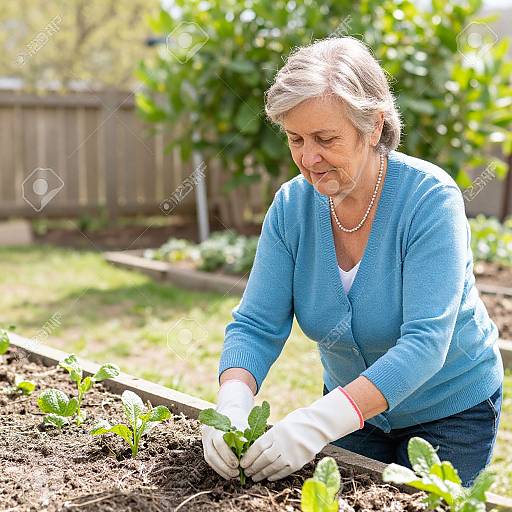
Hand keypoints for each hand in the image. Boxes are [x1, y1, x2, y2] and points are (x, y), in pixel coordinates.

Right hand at [201, 379, 253, 479]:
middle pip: (212, 453)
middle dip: (224, 466)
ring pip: (209, 458)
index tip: (238, 464)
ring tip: (234, 476)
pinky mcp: (205, 445)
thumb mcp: (244, 425)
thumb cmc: (241, 419)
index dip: (227, 455)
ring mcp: (205, 439)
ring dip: (221, 470)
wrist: (230, 410)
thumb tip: (249, 456)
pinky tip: (228, 474)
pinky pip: (209, 460)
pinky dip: (218, 468)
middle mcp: (209, 432)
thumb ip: (245, 438)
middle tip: (237, 474)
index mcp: (218, 424)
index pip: (219, 442)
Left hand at [240, 387, 363, 481]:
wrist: (318, 426)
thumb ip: (269, 437)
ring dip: (262, 473)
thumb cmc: (296, 423)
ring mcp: (292, 454)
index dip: (249, 456)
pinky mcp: (299, 462)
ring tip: (254, 477)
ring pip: (273, 467)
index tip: (242, 463)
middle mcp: (283, 443)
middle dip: (253, 467)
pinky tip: (268, 477)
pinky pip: (284, 471)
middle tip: (246, 472)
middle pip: (264, 459)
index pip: (258, 446)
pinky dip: (274, 475)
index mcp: (277, 432)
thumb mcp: (281, 425)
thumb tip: (253, 450)